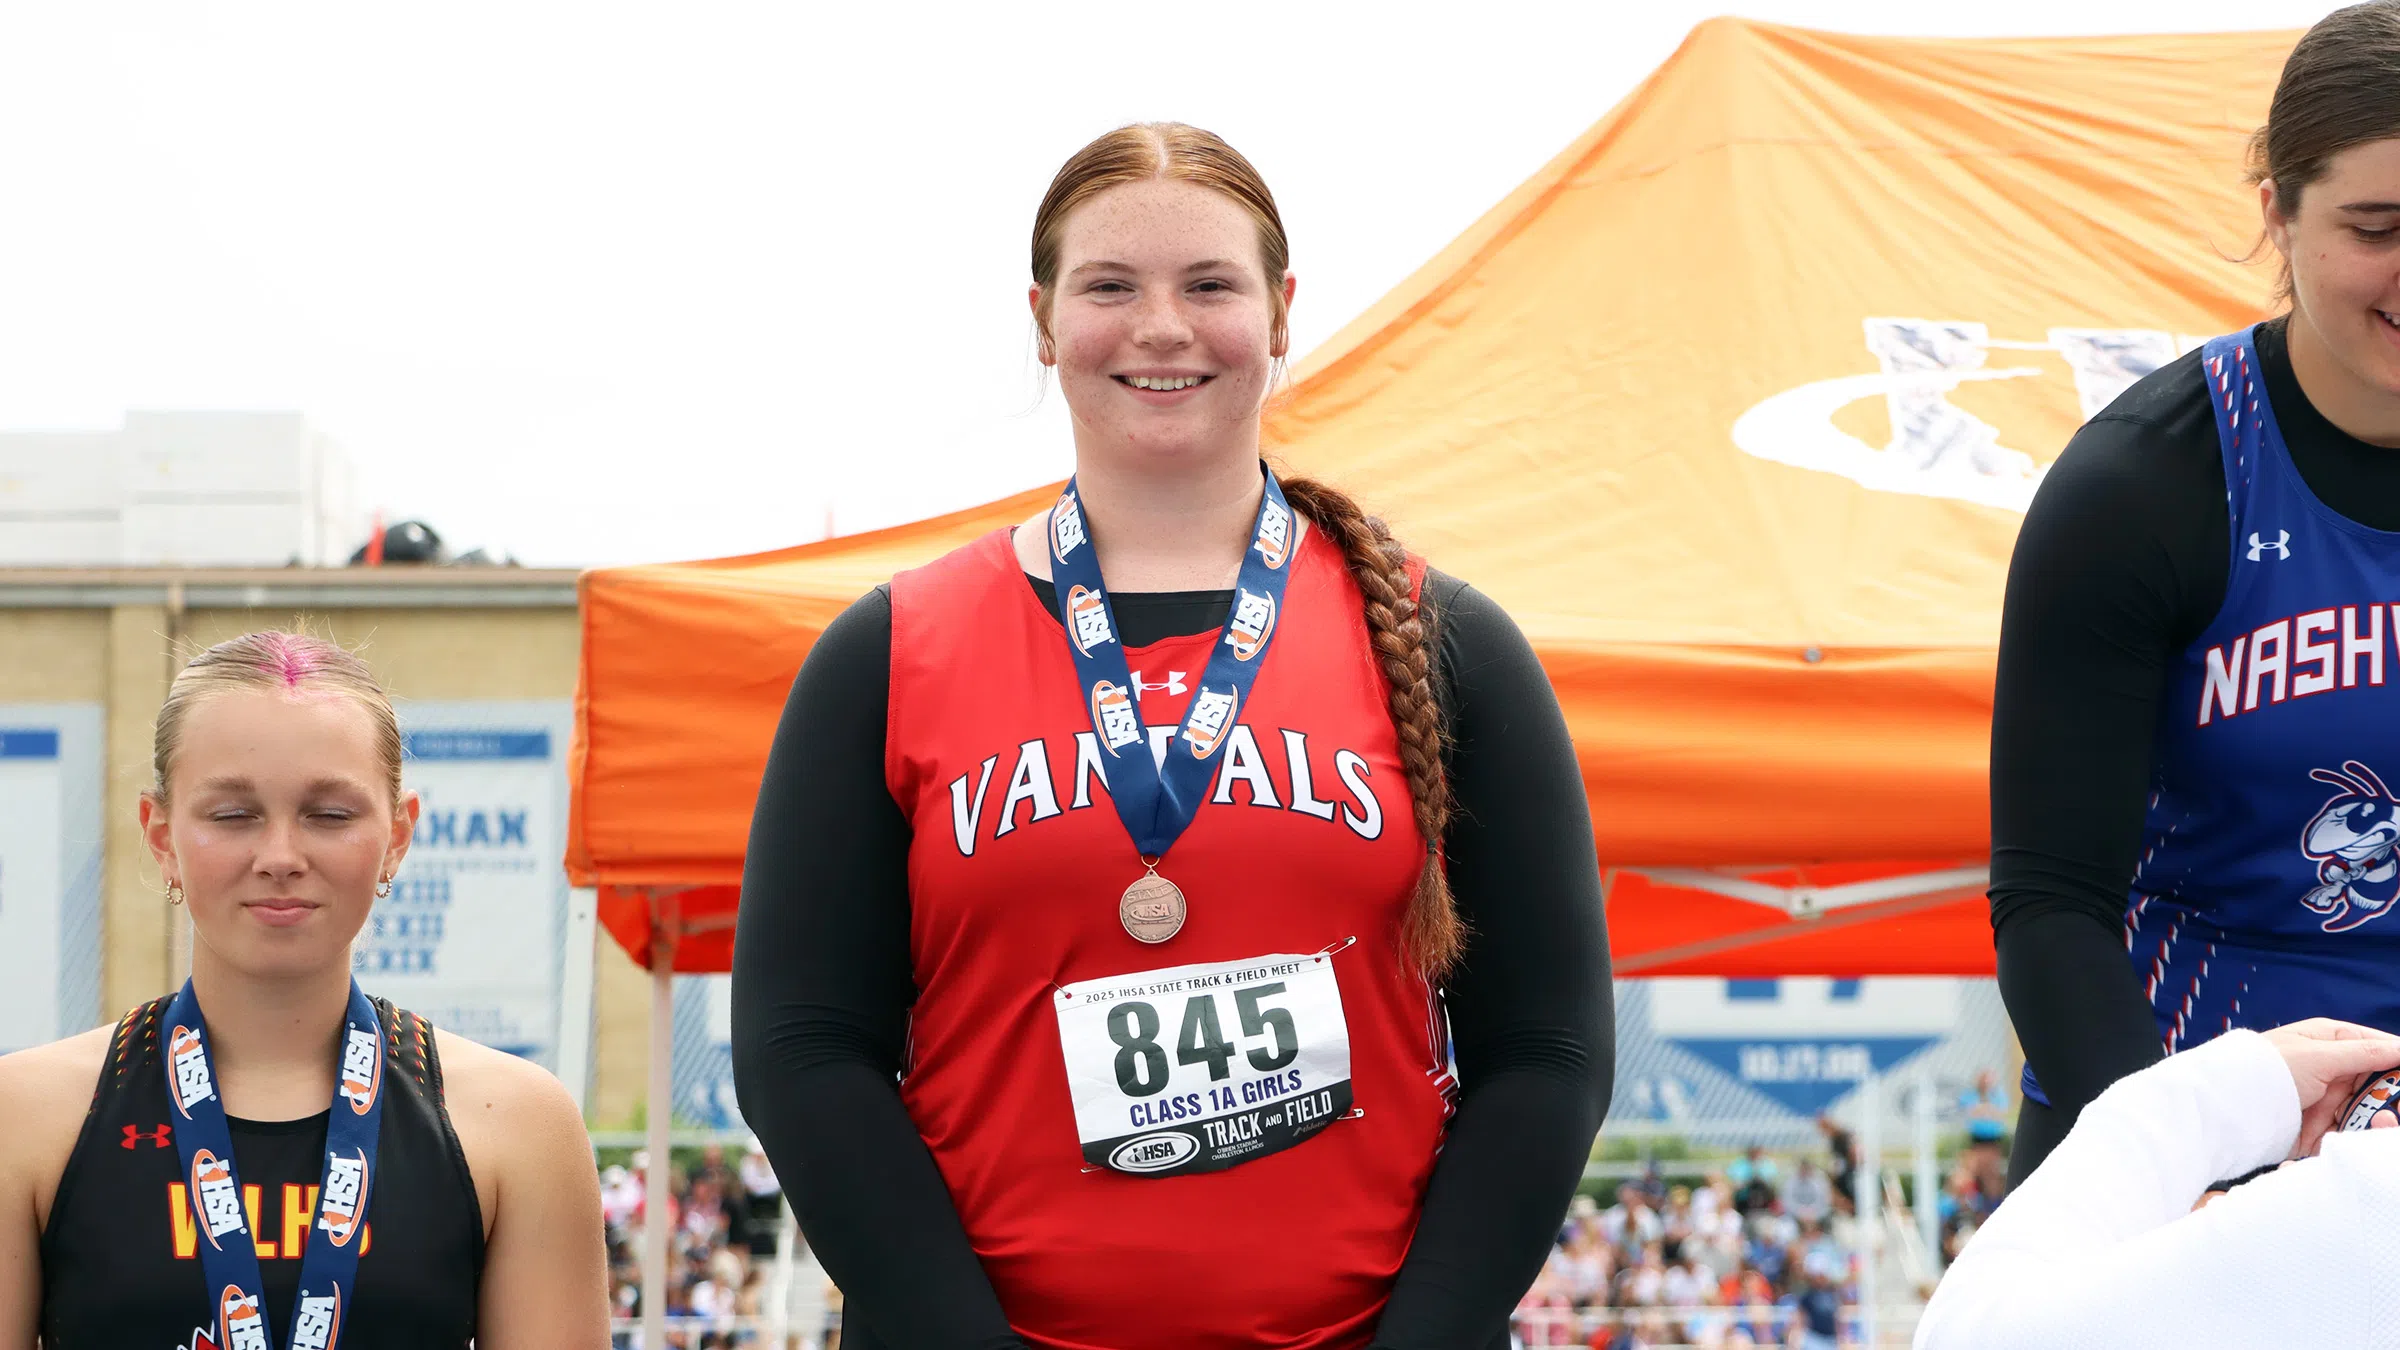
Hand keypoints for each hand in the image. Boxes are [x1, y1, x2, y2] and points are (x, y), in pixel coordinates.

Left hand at [2259, 1018, 2399, 1157]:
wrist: (2228, 1105)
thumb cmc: (2268, 1069)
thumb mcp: (2318, 1057)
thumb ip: (2363, 1053)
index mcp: (2330, 1039)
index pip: (2378, 1045)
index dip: (2397, 1059)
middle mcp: (2331, 1066)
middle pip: (2376, 1082)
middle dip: (2386, 1098)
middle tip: (2393, 1111)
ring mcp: (2326, 1095)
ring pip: (2366, 1108)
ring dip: (2371, 1118)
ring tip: (2368, 1122)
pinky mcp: (2319, 1123)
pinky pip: (2348, 1129)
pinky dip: (2354, 1135)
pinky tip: (2359, 1136)